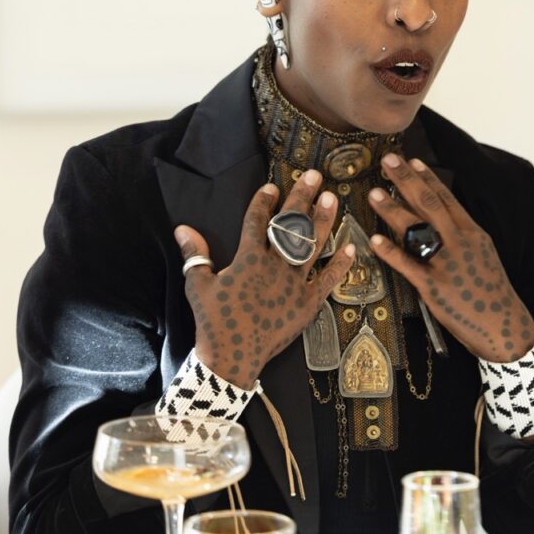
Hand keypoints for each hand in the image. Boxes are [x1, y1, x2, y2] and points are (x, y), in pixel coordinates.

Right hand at [174, 170, 354, 389]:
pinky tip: (351, 247)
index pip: (257, 221)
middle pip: (290, 225)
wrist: (232, 358)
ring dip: (323, 220)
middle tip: (314, 175)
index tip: (273, 186)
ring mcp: (294, 283)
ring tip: (332, 198)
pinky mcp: (308, 303)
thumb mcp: (198, 285)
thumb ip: (195, 254)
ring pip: (312, 245)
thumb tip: (182, 228)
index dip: (264, 202)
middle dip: (302, 197)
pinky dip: (340, 265)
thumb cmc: (213, 321)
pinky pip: (327, 280)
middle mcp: (274, 265)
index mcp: (248, 258)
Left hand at [367, 153, 533, 362]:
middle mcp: (459, 243)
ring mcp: (447, 264)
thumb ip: (461, 234)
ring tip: (374, 193)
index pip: (446, 198)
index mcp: (472, 232)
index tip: (411, 160)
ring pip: (416, 229)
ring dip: (393, 209)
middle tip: (388, 160)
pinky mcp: (435, 287)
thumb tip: (440, 214)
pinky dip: (390, 251)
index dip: (426, 178)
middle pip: (428, 204)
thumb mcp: (482, 253)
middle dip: (406, 180)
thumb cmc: (489, 290)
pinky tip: (374, 239)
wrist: (504, 326)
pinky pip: (408, 265)